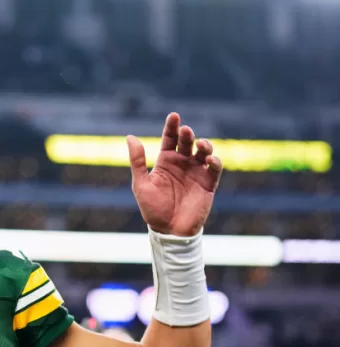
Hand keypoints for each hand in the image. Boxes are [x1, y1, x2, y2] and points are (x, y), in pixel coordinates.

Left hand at [126, 113, 222, 235]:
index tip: (174, 115)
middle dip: (187, 134)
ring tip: (201, 145)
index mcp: (166, 161)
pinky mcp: (208, 184)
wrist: (168, 230)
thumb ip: (137, 161)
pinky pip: (215, 169)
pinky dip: (215, 162)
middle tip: (186, 131)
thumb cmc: (152, 208)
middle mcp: (182, 163)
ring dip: (204, 145)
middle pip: (187, 142)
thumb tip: (130, 137)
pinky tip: (209, 160)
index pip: (170, 138)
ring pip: (204, 152)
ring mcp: (196, 172)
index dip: (172, 126)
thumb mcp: (141, 183)